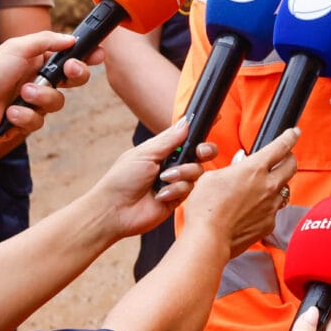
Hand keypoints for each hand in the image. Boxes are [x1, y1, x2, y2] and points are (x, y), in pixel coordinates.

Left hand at [0, 31, 83, 146]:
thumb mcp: (17, 48)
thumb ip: (47, 41)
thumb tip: (71, 38)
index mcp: (35, 61)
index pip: (67, 58)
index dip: (84, 58)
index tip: (97, 56)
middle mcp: (36, 81)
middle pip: (72, 82)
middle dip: (73, 77)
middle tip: (68, 73)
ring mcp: (31, 103)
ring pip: (57, 104)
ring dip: (41, 99)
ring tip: (21, 95)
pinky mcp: (23, 123)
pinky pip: (38, 122)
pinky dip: (24, 117)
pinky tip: (9, 113)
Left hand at [83, 119, 209, 241]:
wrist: (114, 210)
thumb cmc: (122, 179)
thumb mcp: (145, 153)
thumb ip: (169, 139)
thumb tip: (186, 121)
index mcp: (162, 150)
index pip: (186, 137)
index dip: (200, 130)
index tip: (216, 120)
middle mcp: (172, 165)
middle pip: (199, 154)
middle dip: (203, 151)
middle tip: (199, 152)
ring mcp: (175, 182)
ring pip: (196, 172)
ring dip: (181, 174)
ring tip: (164, 180)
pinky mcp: (177, 199)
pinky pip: (188, 190)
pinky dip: (175, 190)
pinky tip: (160, 195)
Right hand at [184, 130, 299, 260]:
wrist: (209, 239)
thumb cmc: (206, 209)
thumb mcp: (212, 177)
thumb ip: (230, 169)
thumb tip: (238, 168)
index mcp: (254, 169)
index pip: (280, 147)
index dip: (290, 137)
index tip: (294, 132)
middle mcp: (268, 186)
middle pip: (291, 166)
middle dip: (290, 158)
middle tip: (285, 156)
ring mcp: (271, 206)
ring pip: (283, 189)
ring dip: (277, 184)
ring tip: (264, 185)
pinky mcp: (269, 224)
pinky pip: (274, 210)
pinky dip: (267, 207)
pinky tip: (254, 209)